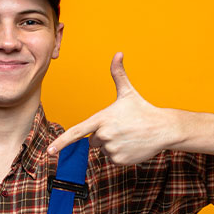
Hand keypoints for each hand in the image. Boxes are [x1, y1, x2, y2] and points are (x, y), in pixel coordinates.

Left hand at [47, 52, 178, 164]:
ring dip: (113, 145)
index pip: (77, 132)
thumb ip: (118, 74)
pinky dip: (120, 153)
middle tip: (121, 128)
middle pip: (93, 140)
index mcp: (102, 119)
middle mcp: (105, 135)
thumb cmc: (143, 110)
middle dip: (104, 135)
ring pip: (103, 150)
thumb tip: (118, 54)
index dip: (61, 142)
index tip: (49, 151)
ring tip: (128, 135)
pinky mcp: (120, 160)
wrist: (163, 128)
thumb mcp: (128, 92)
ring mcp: (112, 148)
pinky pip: (112, 158)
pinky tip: (132, 145)